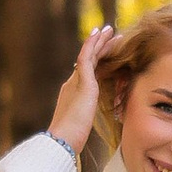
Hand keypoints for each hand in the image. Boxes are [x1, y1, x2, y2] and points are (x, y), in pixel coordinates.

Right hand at [48, 22, 118, 156]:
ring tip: (109, 30)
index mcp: (72, 94)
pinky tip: (101, 35)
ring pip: (88, 55)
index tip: (104, 51)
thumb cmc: (70, 139)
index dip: (96, 61)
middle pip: (87, 60)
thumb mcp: (81, 126)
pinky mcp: (83, 83)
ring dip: (99, 42)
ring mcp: (76, 82)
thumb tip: (85, 125)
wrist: (61, 141)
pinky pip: (87, 57)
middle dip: (98, 47)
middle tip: (108, 33)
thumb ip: (84, 119)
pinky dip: (93, 45)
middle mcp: (72, 84)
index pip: (87, 73)